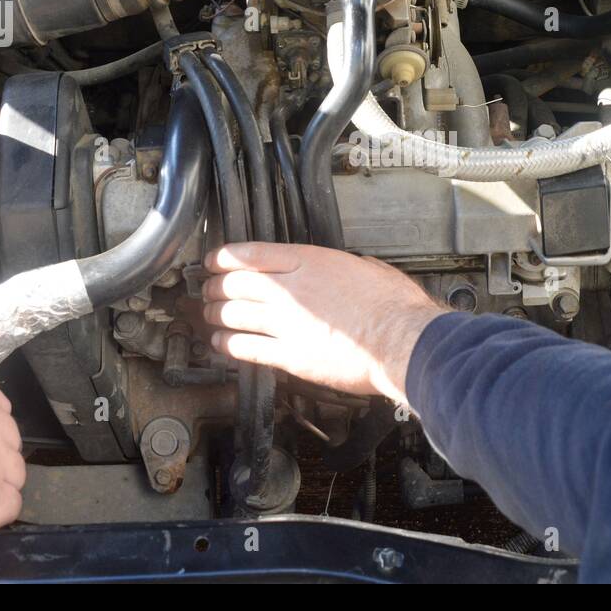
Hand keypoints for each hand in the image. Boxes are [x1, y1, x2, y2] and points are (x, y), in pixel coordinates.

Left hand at [202, 243, 444, 404]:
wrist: (401, 341)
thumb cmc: (394, 306)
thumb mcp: (368, 267)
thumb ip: (344, 266)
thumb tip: (345, 268)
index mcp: (309, 261)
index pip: (250, 254)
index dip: (224, 257)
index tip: (214, 261)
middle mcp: (290, 290)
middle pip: (234, 284)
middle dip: (215, 287)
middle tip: (208, 290)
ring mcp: (286, 323)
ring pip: (233, 315)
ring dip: (216, 315)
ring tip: (209, 316)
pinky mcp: (289, 356)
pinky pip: (246, 348)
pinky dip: (228, 344)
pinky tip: (221, 342)